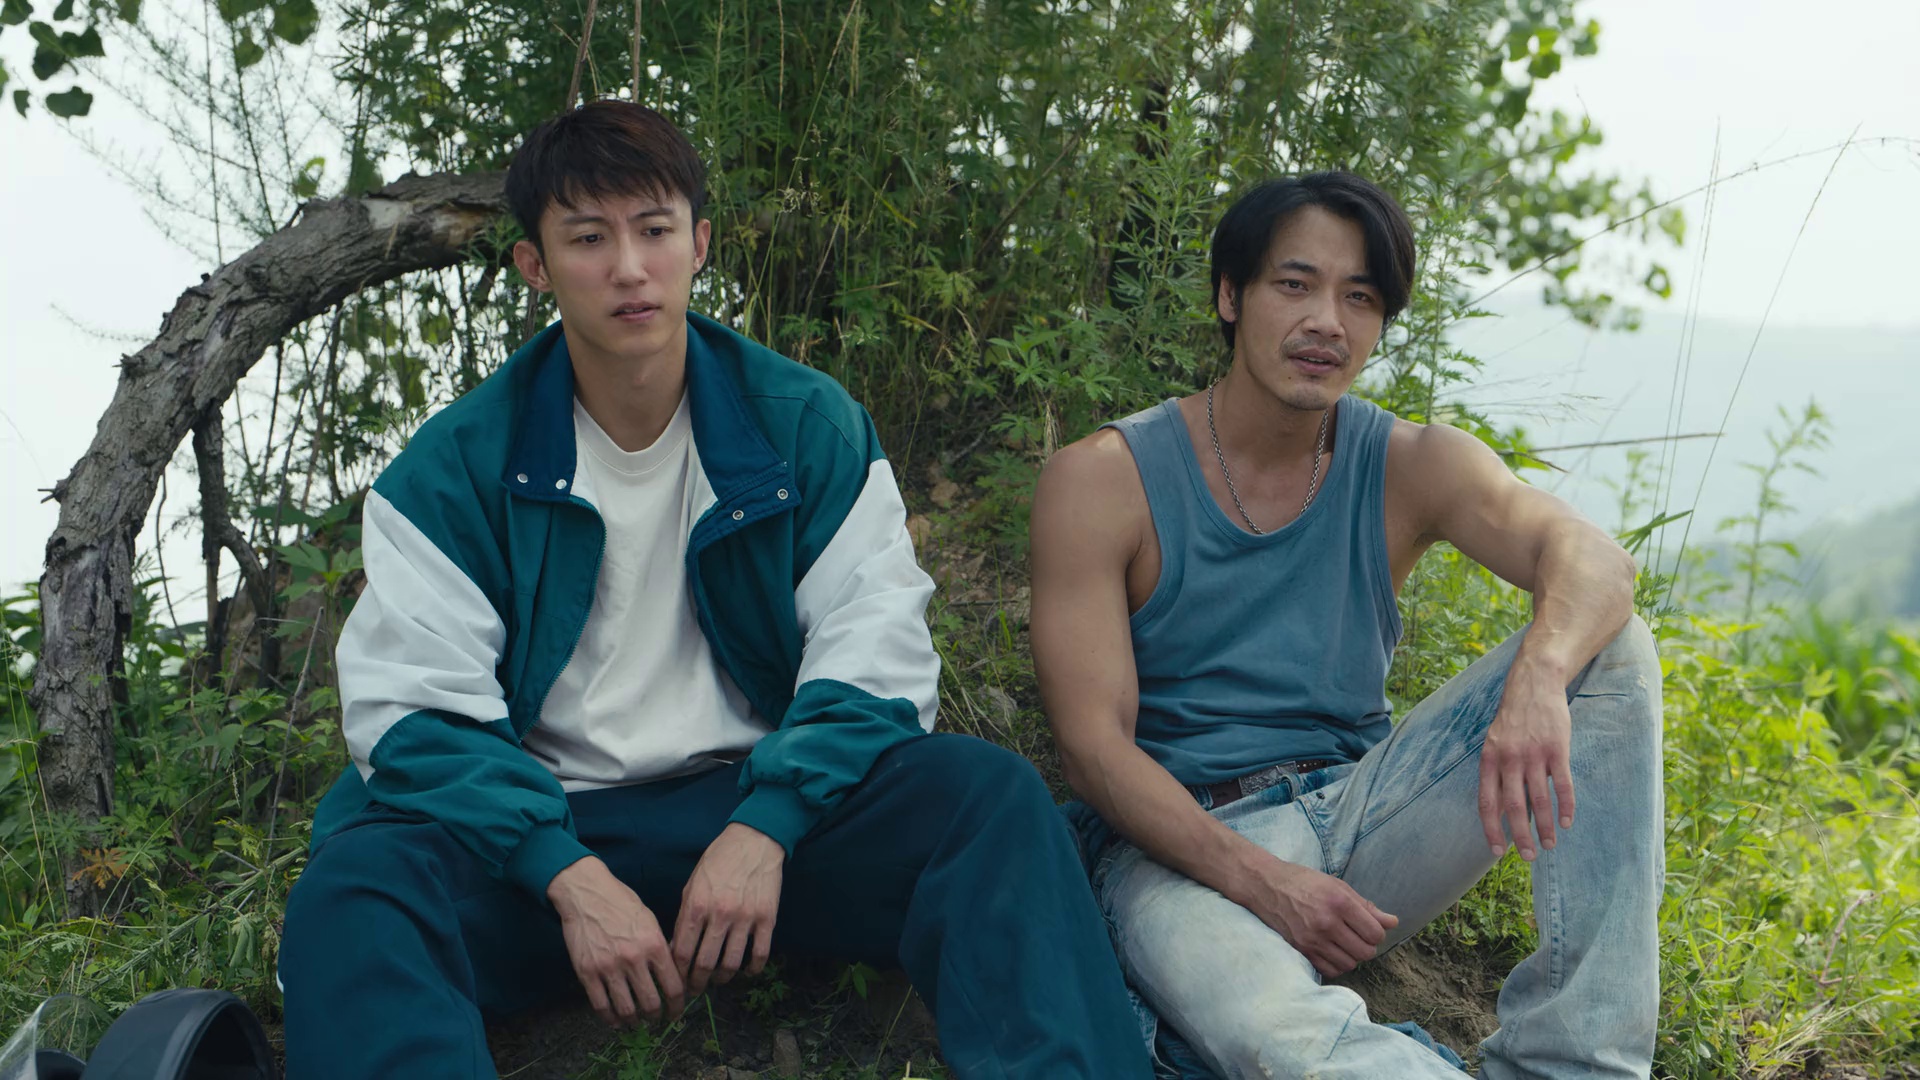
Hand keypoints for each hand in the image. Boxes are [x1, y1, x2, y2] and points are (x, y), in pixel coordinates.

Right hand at [548, 857, 684, 1026]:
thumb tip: (672, 974)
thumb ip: (661, 948)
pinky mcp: (587, 973)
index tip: (677, 1011)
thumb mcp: (649, 920)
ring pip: (626, 1009)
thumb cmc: (620, 902)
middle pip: (651, 1003)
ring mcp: (608, 968)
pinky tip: (616, 1021)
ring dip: (635, 1021)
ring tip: (638, 1022)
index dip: (678, 1005)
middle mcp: (633, 959)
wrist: (585, 893)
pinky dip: (610, 1019)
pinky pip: (601, 1006)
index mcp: (654, 944)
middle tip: (657, 1018)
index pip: (673, 987)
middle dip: (657, 1016)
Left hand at [672, 823, 784, 995]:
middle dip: (697, 982)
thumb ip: (684, 916)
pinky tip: (746, 971)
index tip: (678, 981)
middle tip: (696, 988)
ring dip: (722, 978)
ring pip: (731, 963)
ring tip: (719, 980)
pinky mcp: (767, 918)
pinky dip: (752, 969)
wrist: (754, 840)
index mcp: (696, 905)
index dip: (678, 973)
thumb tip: (676, 948)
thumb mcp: (692, 884)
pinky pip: (760, 954)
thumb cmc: (718, 860)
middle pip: (705, 963)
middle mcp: (720, 914)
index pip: (682, 952)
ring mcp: (745, 917)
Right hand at [1237, 857, 1398, 977]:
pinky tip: (1333, 951)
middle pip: (1365, 952)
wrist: (1266, 886)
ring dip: (1352, 956)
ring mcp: (1312, 939)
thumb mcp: (1337, 886)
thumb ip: (1366, 906)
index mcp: (1339, 902)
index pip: (1375, 933)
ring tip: (1345, 943)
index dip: (1377, 933)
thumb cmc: (1304, 882)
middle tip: (1358, 936)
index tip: (1369, 927)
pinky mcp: (1301, 950)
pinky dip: (1337, 964)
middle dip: (1367, 946)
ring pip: (1350, 964)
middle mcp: (1326, 922)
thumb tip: (1392, 922)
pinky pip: (1331, 970)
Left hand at [1478, 664, 1575, 861]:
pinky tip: (1567, 822)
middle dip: (1521, 836)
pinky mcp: (1558, 749)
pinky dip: (1565, 806)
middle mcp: (1509, 759)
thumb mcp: (1494, 744)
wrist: (1534, 685)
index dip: (1492, 829)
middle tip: (1529, 857)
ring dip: (1546, 827)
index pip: (1487, 803)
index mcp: (1489, 759)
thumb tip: (1499, 812)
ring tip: (1550, 845)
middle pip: (1515, 807)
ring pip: (1540, 800)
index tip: (1498, 851)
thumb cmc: (1513, 720)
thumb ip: (1497, 775)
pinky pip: (1562, 784)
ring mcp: (1534, 754)